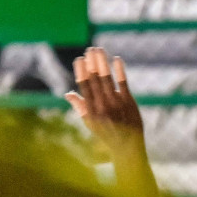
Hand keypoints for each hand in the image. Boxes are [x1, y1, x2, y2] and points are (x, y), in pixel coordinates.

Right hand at [65, 47, 143, 162]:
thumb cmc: (106, 134)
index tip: (80, 59)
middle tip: (90, 49)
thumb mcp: (90, 123)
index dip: (81, 71)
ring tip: (99, 50)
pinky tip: (116, 59)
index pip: (84, 86)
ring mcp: (116, 103)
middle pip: (95, 79)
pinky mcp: (128, 102)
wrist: (127, 146)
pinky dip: (119, 70)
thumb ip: (80, 107)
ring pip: (107, 79)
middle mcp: (102, 105)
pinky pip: (123, 83)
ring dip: (103, 62)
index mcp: (91, 110)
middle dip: (92, 62)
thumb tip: (68, 93)